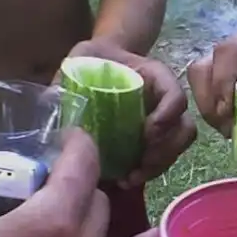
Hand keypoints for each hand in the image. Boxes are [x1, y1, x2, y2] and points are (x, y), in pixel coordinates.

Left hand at [68, 38, 196, 187]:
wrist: (101, 61)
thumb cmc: (94, 58)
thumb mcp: (81, 58)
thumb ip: (70, 75)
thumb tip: (52, 101)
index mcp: (155, 77)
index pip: (175, 96)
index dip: (167, 116)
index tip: (146, 133)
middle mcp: (165, 100)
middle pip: (183, 128)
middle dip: (165, 151)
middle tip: (139, 165)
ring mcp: (163, 120)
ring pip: (177, 146)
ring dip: (158, 165)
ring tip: (131, 178)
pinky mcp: (152, 138)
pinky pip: (162, 157)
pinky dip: (149, 171)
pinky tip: (125, 179)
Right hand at [187, 22, 236, 143]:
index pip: (227, 51)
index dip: (221, 81)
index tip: (228, 113)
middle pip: (203, 67)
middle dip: (208, 101)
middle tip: (227, 129)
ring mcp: (229, 63)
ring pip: (199, 80)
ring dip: (207, 108)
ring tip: (229, 131)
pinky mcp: (226, 78)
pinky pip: (207, 92)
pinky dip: (213, 111)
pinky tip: (232, 127)